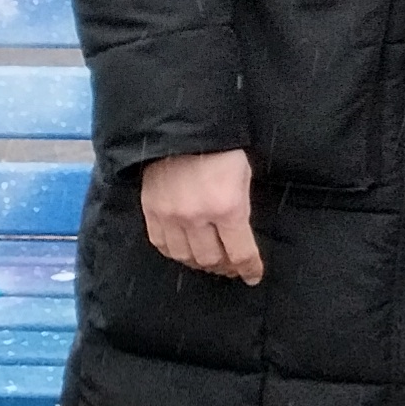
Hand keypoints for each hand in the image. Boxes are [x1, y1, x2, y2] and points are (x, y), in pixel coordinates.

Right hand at [139, 149, 264, 284]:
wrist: (180, 129)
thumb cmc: (220, 149)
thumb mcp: (243, 176)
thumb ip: (241, 208)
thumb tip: (240, 236)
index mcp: (227, 207)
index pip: (241, 252)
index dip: (249, 269)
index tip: (253, 276)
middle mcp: (197, 218)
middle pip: (212, 259)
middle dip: (225, 267)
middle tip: (232, 267)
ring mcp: (171, 217)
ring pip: (186, 257)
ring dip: (201, 263)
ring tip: (211, 261)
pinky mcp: (151, 212)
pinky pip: (162, 245)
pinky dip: (175, 253)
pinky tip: (185, 251)